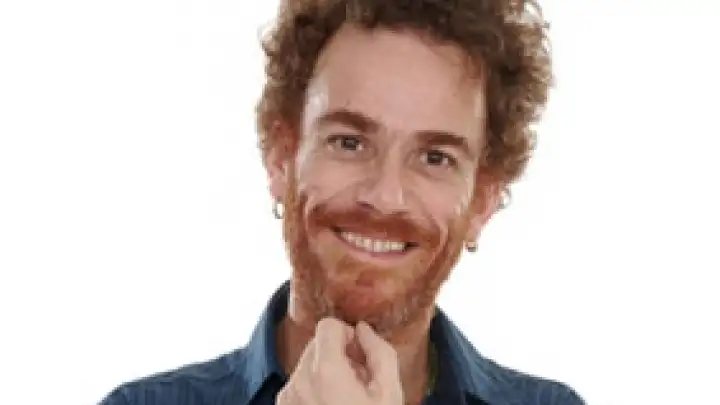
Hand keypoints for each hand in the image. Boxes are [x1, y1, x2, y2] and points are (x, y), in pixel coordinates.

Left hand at [277, 318, 402, 404]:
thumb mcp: (390, 392)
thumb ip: (380, 352)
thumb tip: (363, 330)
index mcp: (325, 371)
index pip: (327, 325)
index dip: (347, 335)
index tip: (359, 356)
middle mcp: (299, 380)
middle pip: (317, 343)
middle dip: (338, 354)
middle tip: (359, 380)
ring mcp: (288, 395)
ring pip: (308, 362)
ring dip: (326, 371)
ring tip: (346, 396)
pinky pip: (298, 382)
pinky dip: (313, 387)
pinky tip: (332, 404)